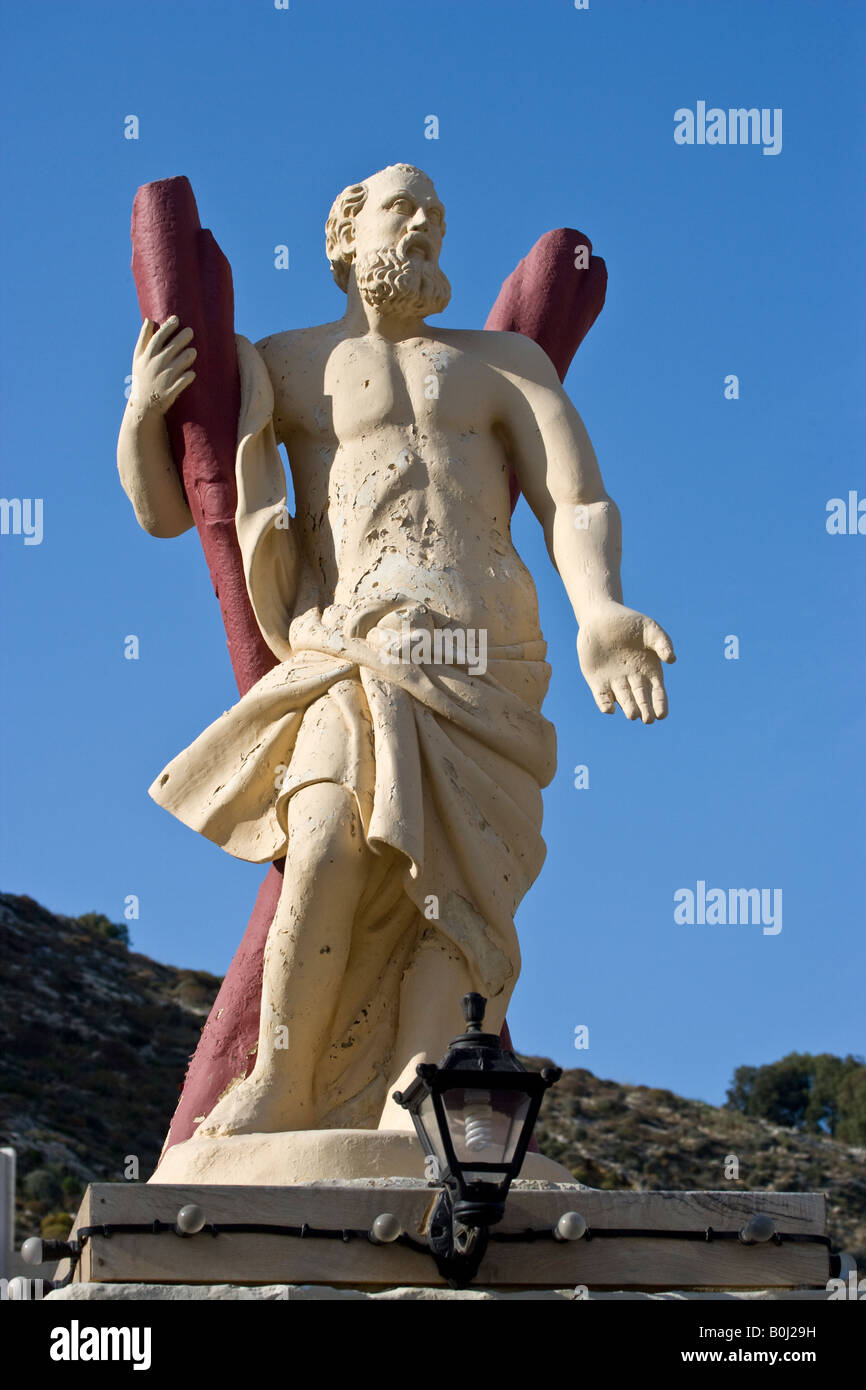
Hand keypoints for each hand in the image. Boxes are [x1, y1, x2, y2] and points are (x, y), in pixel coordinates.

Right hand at [129, 316, 195, 416]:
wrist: (144, 404)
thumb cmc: (143, 376)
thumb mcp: (138, 358)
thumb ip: (144, 339)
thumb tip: (149, 320)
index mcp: (146, 356)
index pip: (158, 337)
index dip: (168, 327)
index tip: (176, 318)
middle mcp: (155, 365)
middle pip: (172, 347)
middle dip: (183, 337)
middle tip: (190, 331)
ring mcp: (163, 378)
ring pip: (181, 362)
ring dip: (189, 355)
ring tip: (193, 351)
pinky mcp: (171, 391)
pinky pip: (185, 380)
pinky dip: (189, 375)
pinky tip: (192, 372)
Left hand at [577, 601, 674, 722]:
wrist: (601, 617)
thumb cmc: (629, 623)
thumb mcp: (650, 629)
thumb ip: (662, 643)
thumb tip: (672, 659)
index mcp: (649, 670)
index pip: (657, 692)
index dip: (660, 703)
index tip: (661, 715)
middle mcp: (633, 680)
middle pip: (641, 699)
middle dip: (645, 710)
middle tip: (647, 719)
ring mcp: (615, 682)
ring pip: (623, 699)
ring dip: (628, 708)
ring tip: (633, 715)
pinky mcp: (597, 681)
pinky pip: (601, 697)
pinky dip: (604, 704)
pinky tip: (608, 709)